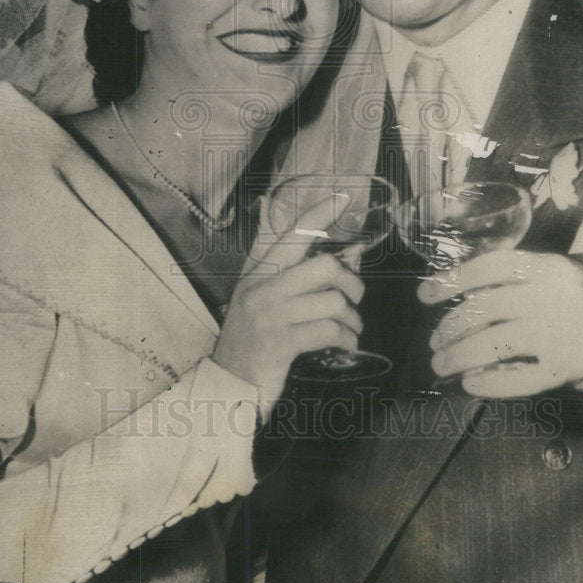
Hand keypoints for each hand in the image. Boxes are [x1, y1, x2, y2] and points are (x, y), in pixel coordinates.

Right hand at [213, 208, 364, 417]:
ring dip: (351, 319)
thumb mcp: (261, 302)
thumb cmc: (252, 342)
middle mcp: (261, 289)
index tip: (344, 196)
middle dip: (350, 282)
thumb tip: (334, 262)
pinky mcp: (280, 343)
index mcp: (257, 274)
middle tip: (355, 297)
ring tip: (350, 328)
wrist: (228, 386)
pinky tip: (345, 344)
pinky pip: (329, 331)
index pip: (291, 234)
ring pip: (332, 301)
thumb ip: (289, 279)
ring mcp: (269, 316)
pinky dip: (346, 338)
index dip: (319, 213)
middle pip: (324, 266)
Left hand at [419, 250, 582, 399]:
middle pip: (484, 308)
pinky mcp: (569, 366)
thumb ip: (517, 282)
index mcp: (546, 266)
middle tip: (436, 342)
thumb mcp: (557, 279)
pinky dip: (490, 382)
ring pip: (494, 343)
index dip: (451, 280)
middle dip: (451, 327)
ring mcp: (562, 331)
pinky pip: (519, 378)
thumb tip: (458, 296)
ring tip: (443, 364)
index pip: (488, 266)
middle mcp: (553, 294)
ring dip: (460, 356)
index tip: (425, 294)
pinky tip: (472, 383)